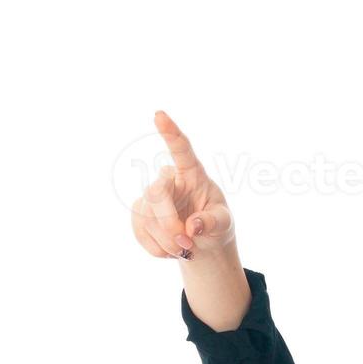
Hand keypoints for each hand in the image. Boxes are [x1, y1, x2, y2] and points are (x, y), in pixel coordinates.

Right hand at [130, 110, 234, 260]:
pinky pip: (140, 230)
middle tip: (186, 243)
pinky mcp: (139, 214)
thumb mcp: (223, 224)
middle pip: (156, 193)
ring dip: (166, 240)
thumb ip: (213, 222)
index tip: (159, 114)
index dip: (170, 132)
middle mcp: (169, 181)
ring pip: (146, 216)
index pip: (181, 149)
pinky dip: (156, 247)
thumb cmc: (216, 225)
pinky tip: (170, 249)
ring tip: (185, 248)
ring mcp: (151, 197)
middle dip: (168, 223)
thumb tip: (193, 226)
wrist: (201, 244)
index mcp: (193, 174)